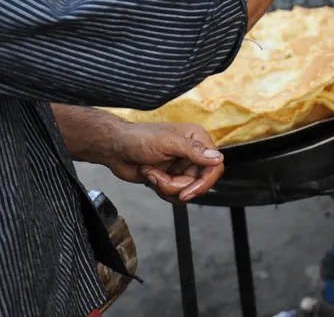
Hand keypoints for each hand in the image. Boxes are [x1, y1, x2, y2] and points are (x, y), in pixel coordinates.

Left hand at [100, 122, 224, 202]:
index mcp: (196, 139)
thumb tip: (218, 158)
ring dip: (165, 186)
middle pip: (198, 182)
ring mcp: (181, 166)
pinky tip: (149, 175)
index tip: (188, 193)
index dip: (205, 182)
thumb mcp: (167, 142)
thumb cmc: (138, 138)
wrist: (116, 148)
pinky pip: (175, 194)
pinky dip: (161, 189)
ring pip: (186, 190)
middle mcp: (192, 153)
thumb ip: (193, 151)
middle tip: (159, 179)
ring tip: (150, 172)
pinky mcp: (171, 177)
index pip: (215, 166)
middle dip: (176, 185)